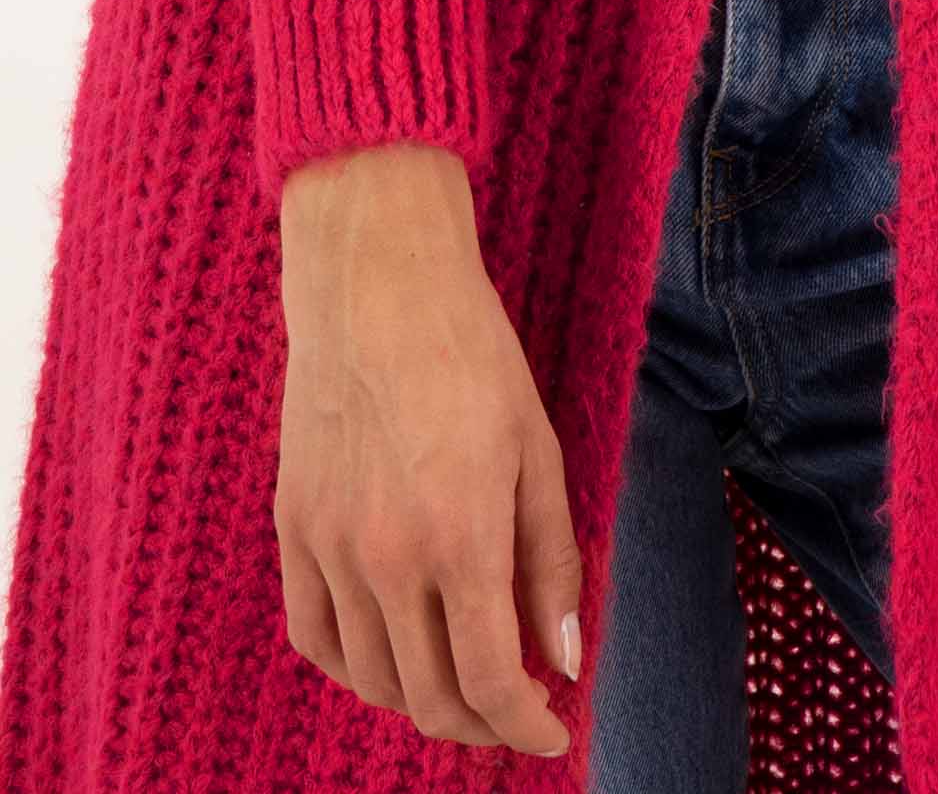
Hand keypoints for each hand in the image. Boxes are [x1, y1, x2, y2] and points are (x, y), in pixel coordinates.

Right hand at [276, 142, 580, 757]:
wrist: (377, 283)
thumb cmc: (471, 353)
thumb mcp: (536, 450)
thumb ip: (551, 559)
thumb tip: (565, 656)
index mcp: (460, 538)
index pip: (491, 680)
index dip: (526, 726)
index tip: (552, 733)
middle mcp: (387, 559)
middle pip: (431, 695)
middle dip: (482, 723)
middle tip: (517, 714)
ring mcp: (329, 547)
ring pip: (372, 678)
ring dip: (422, 702)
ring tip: (463, 686)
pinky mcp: (292, 527)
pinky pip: (315, 636)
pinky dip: (354, 669)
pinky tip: (389, 657)